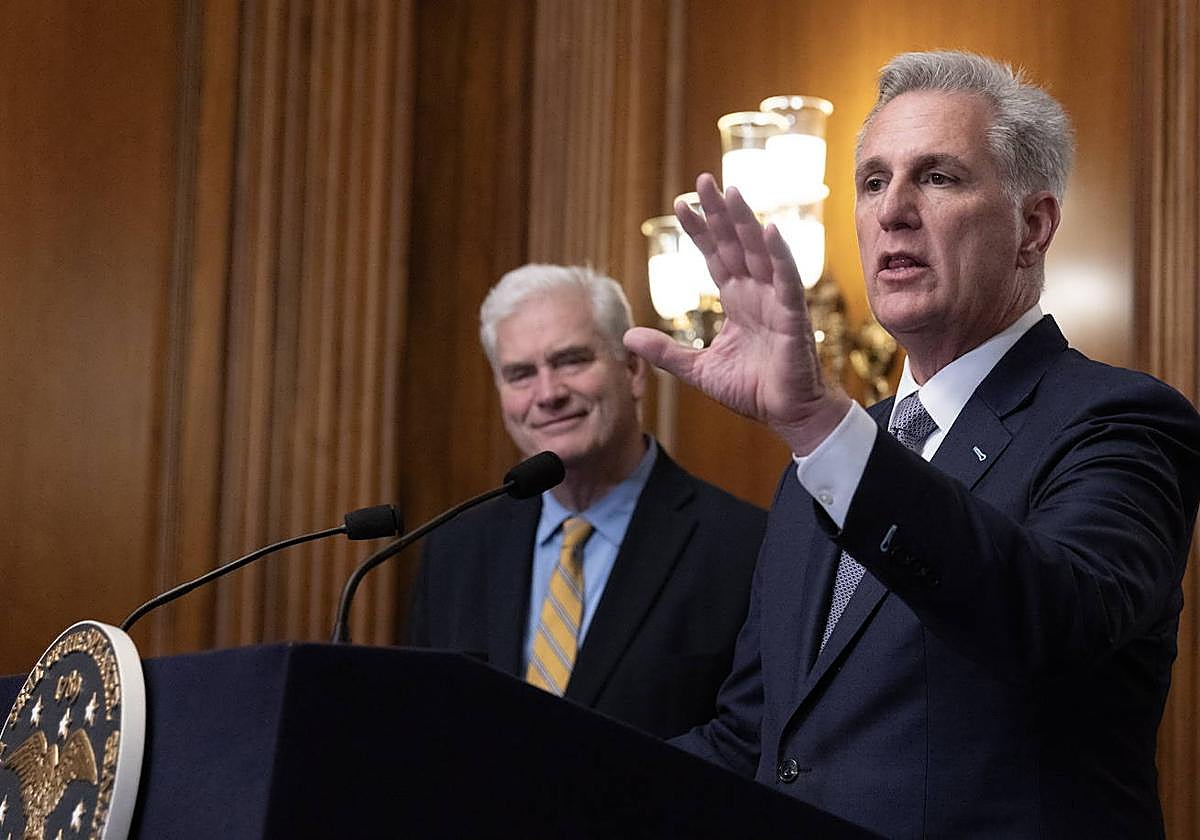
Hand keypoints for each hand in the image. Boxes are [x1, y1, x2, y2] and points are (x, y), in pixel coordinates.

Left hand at [624, 174, 850, 453]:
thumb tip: (627, 337)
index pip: (715, 257)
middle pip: (735, 244)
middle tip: (704, 180)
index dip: (699, 231)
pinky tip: (768, 230)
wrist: (787, 415)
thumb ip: (666, 353)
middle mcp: (757, 293)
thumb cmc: (752, 390)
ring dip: (747, 222)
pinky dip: (779, 255)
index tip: (680, 204)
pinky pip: (787, 280)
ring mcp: (777, 301)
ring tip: (733, 192)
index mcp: (737, 301)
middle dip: (719, 213)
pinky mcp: (794, 317)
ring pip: (760, 253)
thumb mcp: (698, 370)